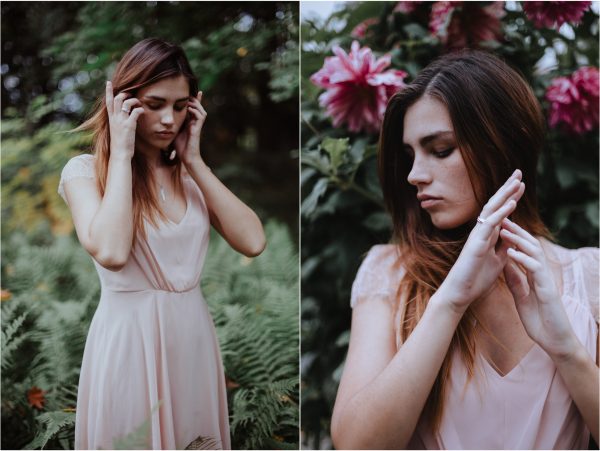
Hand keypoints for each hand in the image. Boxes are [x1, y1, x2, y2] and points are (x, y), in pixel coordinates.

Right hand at [105, 81, 143, 159]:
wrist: (120, 154)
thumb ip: (118, 123)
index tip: (108, 82)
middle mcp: (115, 119)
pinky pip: (135, 112)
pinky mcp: (129, 126)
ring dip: (134, 100)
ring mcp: (121, 121)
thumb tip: (125, 118)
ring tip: (139, 102)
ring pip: (125, 103)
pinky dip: (140, 109)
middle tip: (131, 94)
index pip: (108, 102)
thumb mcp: (117, 131)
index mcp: (111, 119)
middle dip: (124, 94)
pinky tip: (143, 111)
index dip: (108, 91)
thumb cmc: (120, 145)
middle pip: (116, 99)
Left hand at [174, 91, 207, 166]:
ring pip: (201, 110)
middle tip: (188, 93)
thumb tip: (162, 118)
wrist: (187, 157)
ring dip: (195, 103)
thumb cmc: (180, 147)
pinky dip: (195, 111)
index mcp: (190, 122)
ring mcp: (197, 126)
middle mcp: (195, 122)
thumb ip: (171, 124)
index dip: (191, 100)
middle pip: (198, 106)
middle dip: (194, 99)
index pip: (192, 108)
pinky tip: (188, 108)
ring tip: (188, 99)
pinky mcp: (198, 129)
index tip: (188, 91)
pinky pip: (200, 116)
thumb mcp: (173, 132)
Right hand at [437, 170, 524, 313]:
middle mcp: (481, 231)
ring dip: (505, 195)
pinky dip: (501, 213)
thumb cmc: (475, 279)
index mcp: (487, 235)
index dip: (510, 197)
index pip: (499, 211)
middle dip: (507, 188)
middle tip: (519, 173)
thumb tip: (514, 236)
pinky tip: (511, 203)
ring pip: (492, 210)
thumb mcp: (498, 261)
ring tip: (517, 182)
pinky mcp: (476, 243)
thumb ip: (504, 247)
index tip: (521, 184)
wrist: (461, 293)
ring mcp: (477, 236)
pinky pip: (490, 225)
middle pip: (495, 204)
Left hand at [501, 219, 577, 358]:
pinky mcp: (548, 290)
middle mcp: (542, 275)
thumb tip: (504, 264)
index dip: (513, 239)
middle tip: (503, 218)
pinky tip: (512, 253)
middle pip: (530, 247)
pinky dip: (524, 260)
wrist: (554, 341)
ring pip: (535, 254)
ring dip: (519, 241)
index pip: (524, 251)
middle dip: (517, 232)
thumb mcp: (520, 297)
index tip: (500, 227)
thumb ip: (515, 280)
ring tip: (505, 230)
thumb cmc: (539, 320)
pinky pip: (536, 270)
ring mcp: (546, 281)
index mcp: (534, 276)